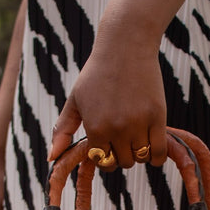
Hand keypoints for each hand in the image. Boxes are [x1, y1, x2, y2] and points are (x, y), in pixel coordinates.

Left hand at [49, 37, 167, 169]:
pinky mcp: (158, 118)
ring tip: (137, 137)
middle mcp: (117, 130)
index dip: (106, 155)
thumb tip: (51, 158)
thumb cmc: (97, 73)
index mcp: (96, 128)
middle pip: (123, 162)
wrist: (125, 46)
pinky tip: (152, 146)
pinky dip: (156, 157)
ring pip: (140, 158)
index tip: (108, 143)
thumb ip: (62, 130)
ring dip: (138, 153)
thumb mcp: (75, 100)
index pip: (103, 161)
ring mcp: (139, 124)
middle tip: (123, 139)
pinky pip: (159, 153)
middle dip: (122, 154)